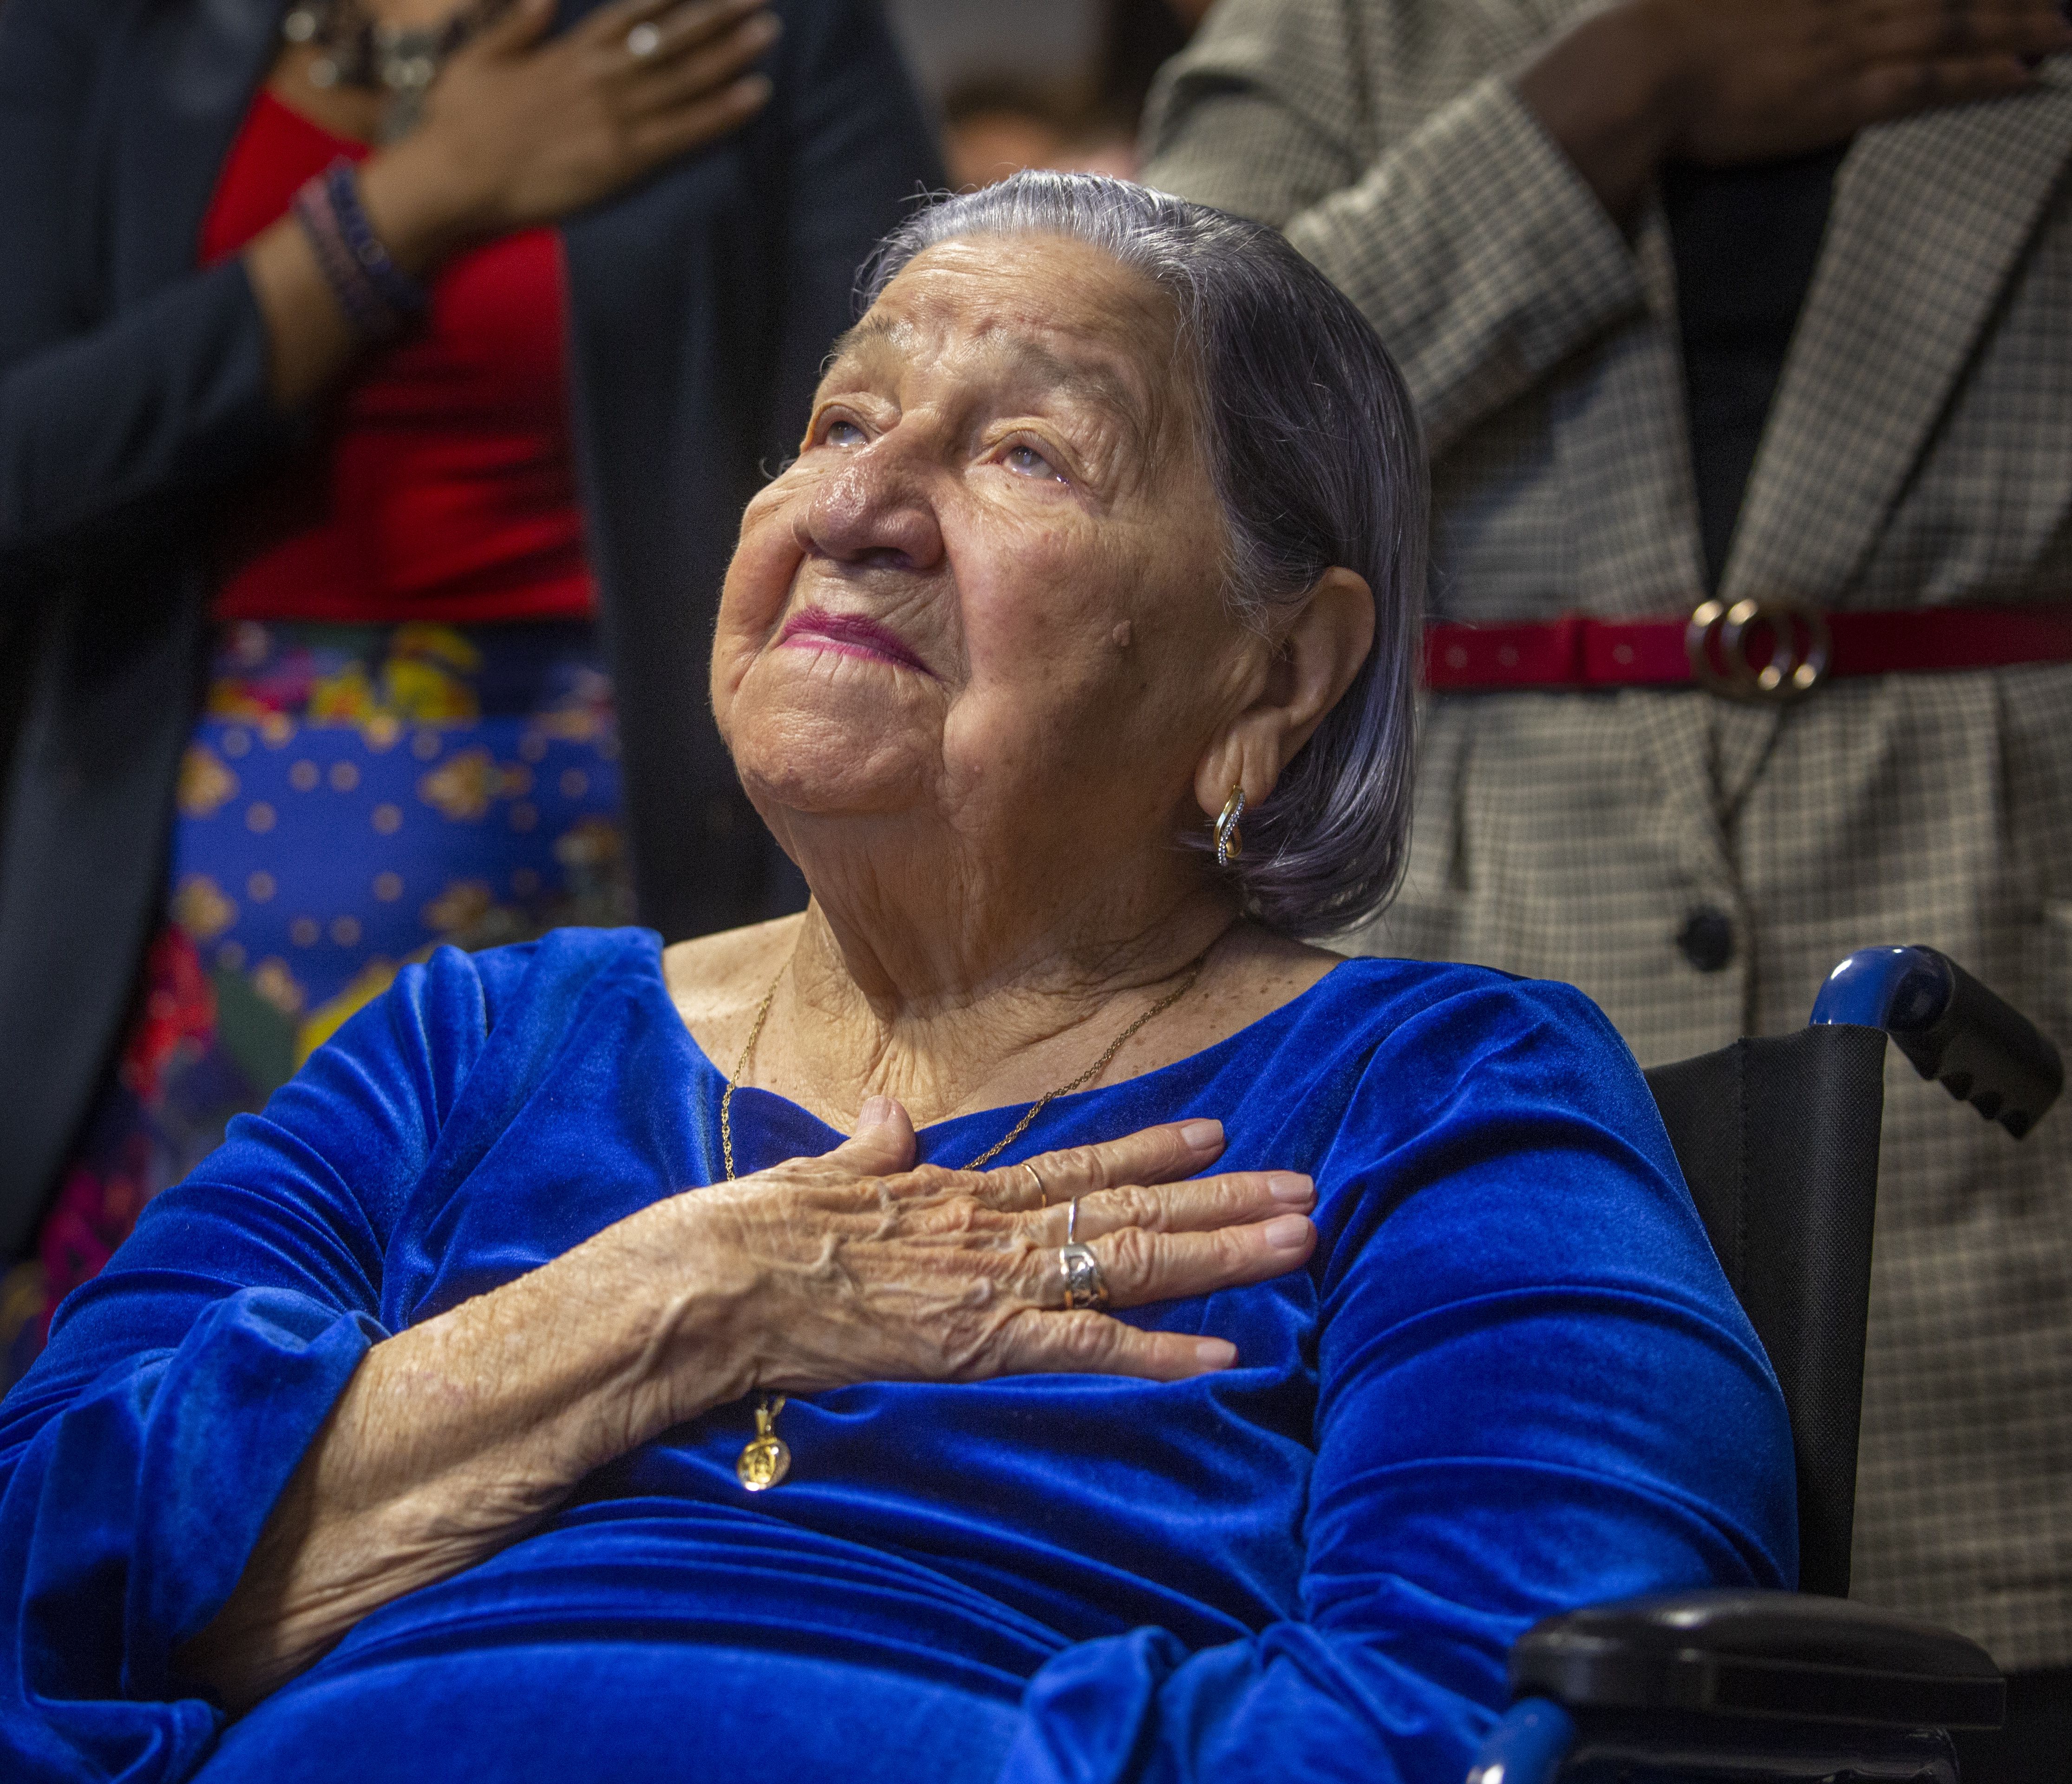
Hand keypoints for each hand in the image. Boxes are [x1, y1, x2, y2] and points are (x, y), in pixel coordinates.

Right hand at [365, 0, 779, 263]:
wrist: (453, 175)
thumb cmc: (458, 121)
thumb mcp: (479, 55)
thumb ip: (517, 23)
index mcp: (569, 49)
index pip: (633, 10)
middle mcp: (599, 74)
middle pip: (670, 36)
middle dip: (717, 14)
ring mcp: (614, 115)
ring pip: (685, 77)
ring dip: (731, 54)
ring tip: (769, 33)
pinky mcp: (622, 158)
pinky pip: (684, 132)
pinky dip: (722, 113)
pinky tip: (757, 96)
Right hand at [642, 1102, 1316, 1416]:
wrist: (709, 1283)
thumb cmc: (748, 1233)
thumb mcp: (816, 1178)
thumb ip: (867, 1149)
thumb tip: (889, 1115)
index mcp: (956, 1192)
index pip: (1075, 1166)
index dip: (1152, 1153)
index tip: (1217, 1137)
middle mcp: (991, 1228)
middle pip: (1129, 1211)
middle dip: (1225, 1206)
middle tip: (1307, 1192)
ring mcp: (990, 1282)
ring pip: (1131, 1261)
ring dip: (1222, 1255)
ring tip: (1301, 1241)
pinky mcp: (977, 1341)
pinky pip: (1086, 1345)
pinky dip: (1160, 1351)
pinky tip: (1227, 1355)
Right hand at [1648, 0, 2070, 163]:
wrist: (1638, 71)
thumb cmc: (1652, 42)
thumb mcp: (1702, 4)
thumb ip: (1743, 11)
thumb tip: (1754, 23)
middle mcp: (1839, 6)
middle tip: (2060, 2)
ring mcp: (1844, 48)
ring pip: (1949, 29)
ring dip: (2015, 27)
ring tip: (2064, 31)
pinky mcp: (1837, 98)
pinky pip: (1926, 83)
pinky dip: (1979, 77)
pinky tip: (2023, 76)